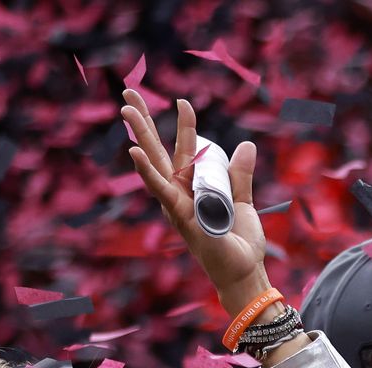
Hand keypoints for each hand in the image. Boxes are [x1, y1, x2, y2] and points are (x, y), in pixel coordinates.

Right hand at [119, 89, 271, 313]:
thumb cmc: (239, 241)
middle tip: (127, 92)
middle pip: (157, 150)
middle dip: (143, 121)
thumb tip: (246, 145)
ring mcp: (176, 202)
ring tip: (126, 109)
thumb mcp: (243, 201)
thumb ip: (241, 174)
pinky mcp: (180, 215)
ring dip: (140, 135)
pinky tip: (133, 153)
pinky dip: (147, 172)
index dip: (184, 125)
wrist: (244, 270)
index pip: (183, 149)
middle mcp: (178, 191)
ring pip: (154, 163)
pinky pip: (161, 190)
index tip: (185, 101)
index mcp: (192, 185)